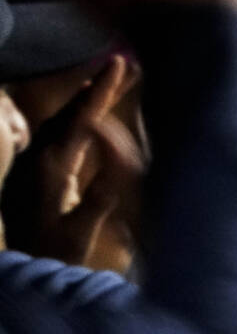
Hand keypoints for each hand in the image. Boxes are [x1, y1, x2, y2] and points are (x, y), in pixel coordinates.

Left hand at [1, 55, 145, 271]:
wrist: (19, 270)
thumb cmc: (54, 256)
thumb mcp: (79, 231)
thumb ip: (99, 194)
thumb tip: (119, 156)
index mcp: (52, 168)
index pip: (82, 120)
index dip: (101, 91)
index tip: (118, 65)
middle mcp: (37, 160)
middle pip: (69, 113)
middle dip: (95, 87)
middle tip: (120, 63)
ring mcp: (31, 165)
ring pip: (59, 122)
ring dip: (84, 101)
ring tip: (105, 81)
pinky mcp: (30, 174)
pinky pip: (55, 135)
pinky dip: (74, 119)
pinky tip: (84, 119)